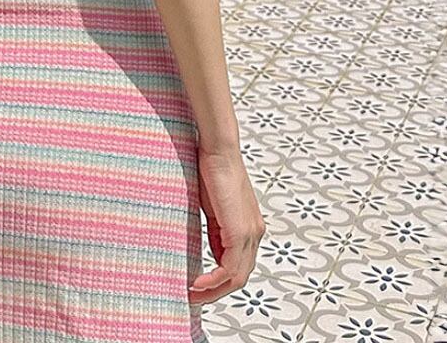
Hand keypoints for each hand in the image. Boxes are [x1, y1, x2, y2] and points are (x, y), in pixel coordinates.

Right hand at [187, 144, 264, 303]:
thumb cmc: (212, 170)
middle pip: (239, 277)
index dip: (217, 280)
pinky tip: (196, 283)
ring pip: (236, 277)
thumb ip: (215, 230)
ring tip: (191, 294)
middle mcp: (254, 233)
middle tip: (192, 297)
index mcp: (249, 227)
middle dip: (215, 291)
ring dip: (213, 290)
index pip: (237, 265)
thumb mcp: (212, 208)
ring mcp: (250, 234)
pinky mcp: (240, 231)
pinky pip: (230, 268)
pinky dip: (213, 280)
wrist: (219, 149)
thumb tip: (208, 250)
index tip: (196, 285)